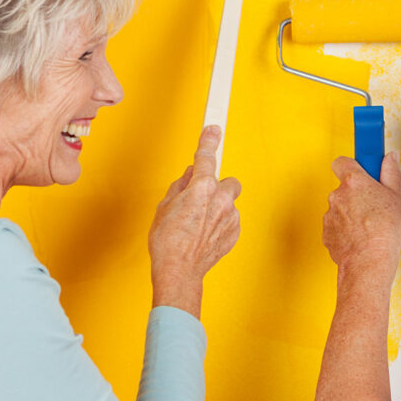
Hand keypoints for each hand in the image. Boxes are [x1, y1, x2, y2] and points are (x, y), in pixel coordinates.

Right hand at [149, 126, 241, 315]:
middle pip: (227, 181)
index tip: (213, 128)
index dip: (209, 140)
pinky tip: (204, 234)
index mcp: (202, 188)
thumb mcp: (165, 206)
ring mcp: (231, 216)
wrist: (179, 271)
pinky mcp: (235, 231)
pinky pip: (230, 219)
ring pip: (229, 202)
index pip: (207, 157)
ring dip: (218, 207)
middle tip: (200, 201)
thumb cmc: (167, 241)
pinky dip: (220, 223)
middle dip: (216, 187)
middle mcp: (221, 199)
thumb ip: (180, 185)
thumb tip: (190, 175)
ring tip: (198, 224)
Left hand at [323, 153, 400, 270]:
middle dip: (357, 194)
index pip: (342, 161)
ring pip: (340, 208)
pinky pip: (336, 226)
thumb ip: (391, 173)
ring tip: (369, 225)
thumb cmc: (384, 232)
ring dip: (351, 213)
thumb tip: (390, 158)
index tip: (364, 170)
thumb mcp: (396, 197)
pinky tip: (361, 237)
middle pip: (344, 187)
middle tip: (374, 204)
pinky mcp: (327, 233)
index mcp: (353, 182)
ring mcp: (330, 215)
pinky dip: (346, 230)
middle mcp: (337, 195)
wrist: (368, 262)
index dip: (353, 166)